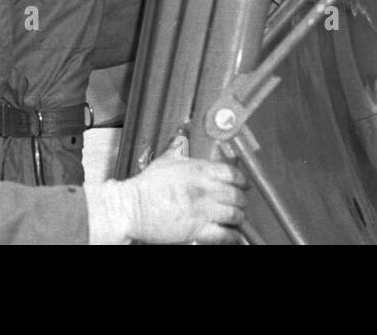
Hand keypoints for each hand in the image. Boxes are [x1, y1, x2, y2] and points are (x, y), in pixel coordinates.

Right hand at [124, 139, 247, 243]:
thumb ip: (177, 150)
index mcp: (199, 170)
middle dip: (241, 199)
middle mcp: (205, 189)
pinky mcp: (197, 231)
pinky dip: (232, 236)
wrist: (133, 208)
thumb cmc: (146, 186)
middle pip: (237, 194)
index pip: (232, 173)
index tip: (243, 183)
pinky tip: (234, 236)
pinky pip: (224, 235)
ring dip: (238, 217)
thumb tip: (180, 139)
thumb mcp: (165, 160)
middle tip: (240, 202)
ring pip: (234, 215)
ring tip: (237, 218)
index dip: (241, 179)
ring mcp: (203, 211)